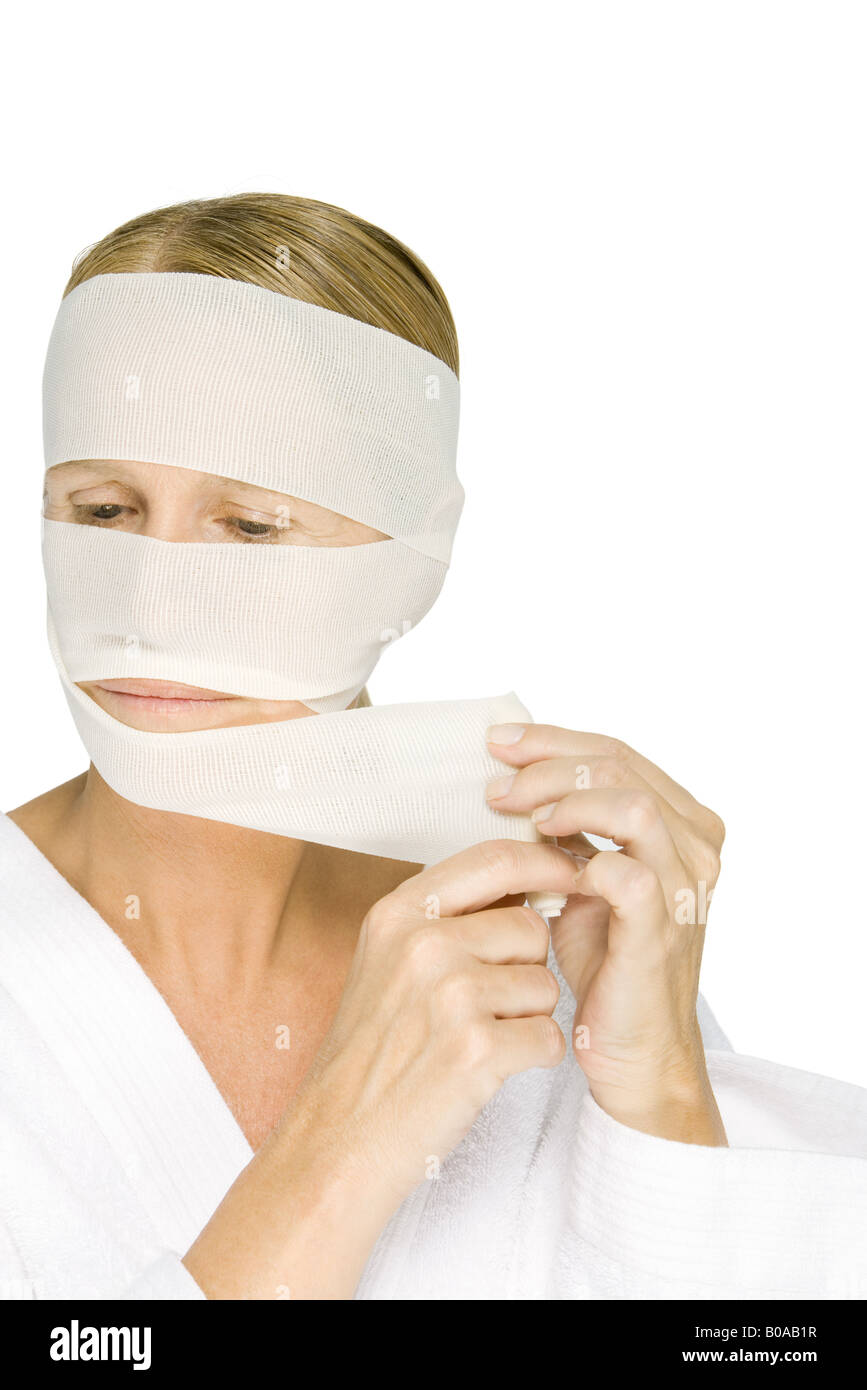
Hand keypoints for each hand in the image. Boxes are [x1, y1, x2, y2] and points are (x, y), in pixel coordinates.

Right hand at [185, 837, 580, 1298]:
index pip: (494, 858)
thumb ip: (443, 917)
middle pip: (531, 926)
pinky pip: (549, 1037)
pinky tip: (488, 1070)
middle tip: (483, 1006)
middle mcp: (423, 944)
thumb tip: (524, 881)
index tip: (571, 873)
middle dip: (526, 966)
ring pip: (545, 984)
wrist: (339, 1139)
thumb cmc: (370, 1053)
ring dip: (527, 1017)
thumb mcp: (386, 960)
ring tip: (475, 1041)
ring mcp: (451, 995)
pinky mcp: (477, 1049)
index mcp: (399, 914)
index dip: (544, 862)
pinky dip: (531, 1058)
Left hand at [485, 724, 726, 1145]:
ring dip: (567, 799)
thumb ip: (571, 830)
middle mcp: (694, 848)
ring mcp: (684, 888)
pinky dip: (582, 857)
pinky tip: (547, 862)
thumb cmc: (607, 962)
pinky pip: (626, 871)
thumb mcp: (585, 879)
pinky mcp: (661, 930)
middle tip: (498, 785)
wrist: (633, 1048)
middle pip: (622, 764)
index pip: (618, 752)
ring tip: (522, 817)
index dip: (554, 740)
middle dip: (549, 763)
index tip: (498, 744)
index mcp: (682, 825)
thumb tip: (514, 778)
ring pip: (632, 804)